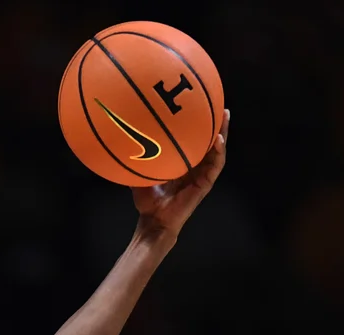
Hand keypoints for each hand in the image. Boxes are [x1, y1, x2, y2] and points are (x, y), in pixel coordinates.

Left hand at [132, 108, 228, 238]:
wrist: (154, 221)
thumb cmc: (146, 202)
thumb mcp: (138, 176)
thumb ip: (134, 161)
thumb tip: (118, 143)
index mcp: (182, 163)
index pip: (193, 140)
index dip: (197, 125)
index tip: (199, 106)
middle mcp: (195, 167)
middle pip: (209, 141)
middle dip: (215, 122)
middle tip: (219, 104)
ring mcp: (202, 175)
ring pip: (217, 149)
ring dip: (223, 132)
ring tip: (225, 115)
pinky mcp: (205, 184)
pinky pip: (215, 165)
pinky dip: (218, 152)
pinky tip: (219, 139)